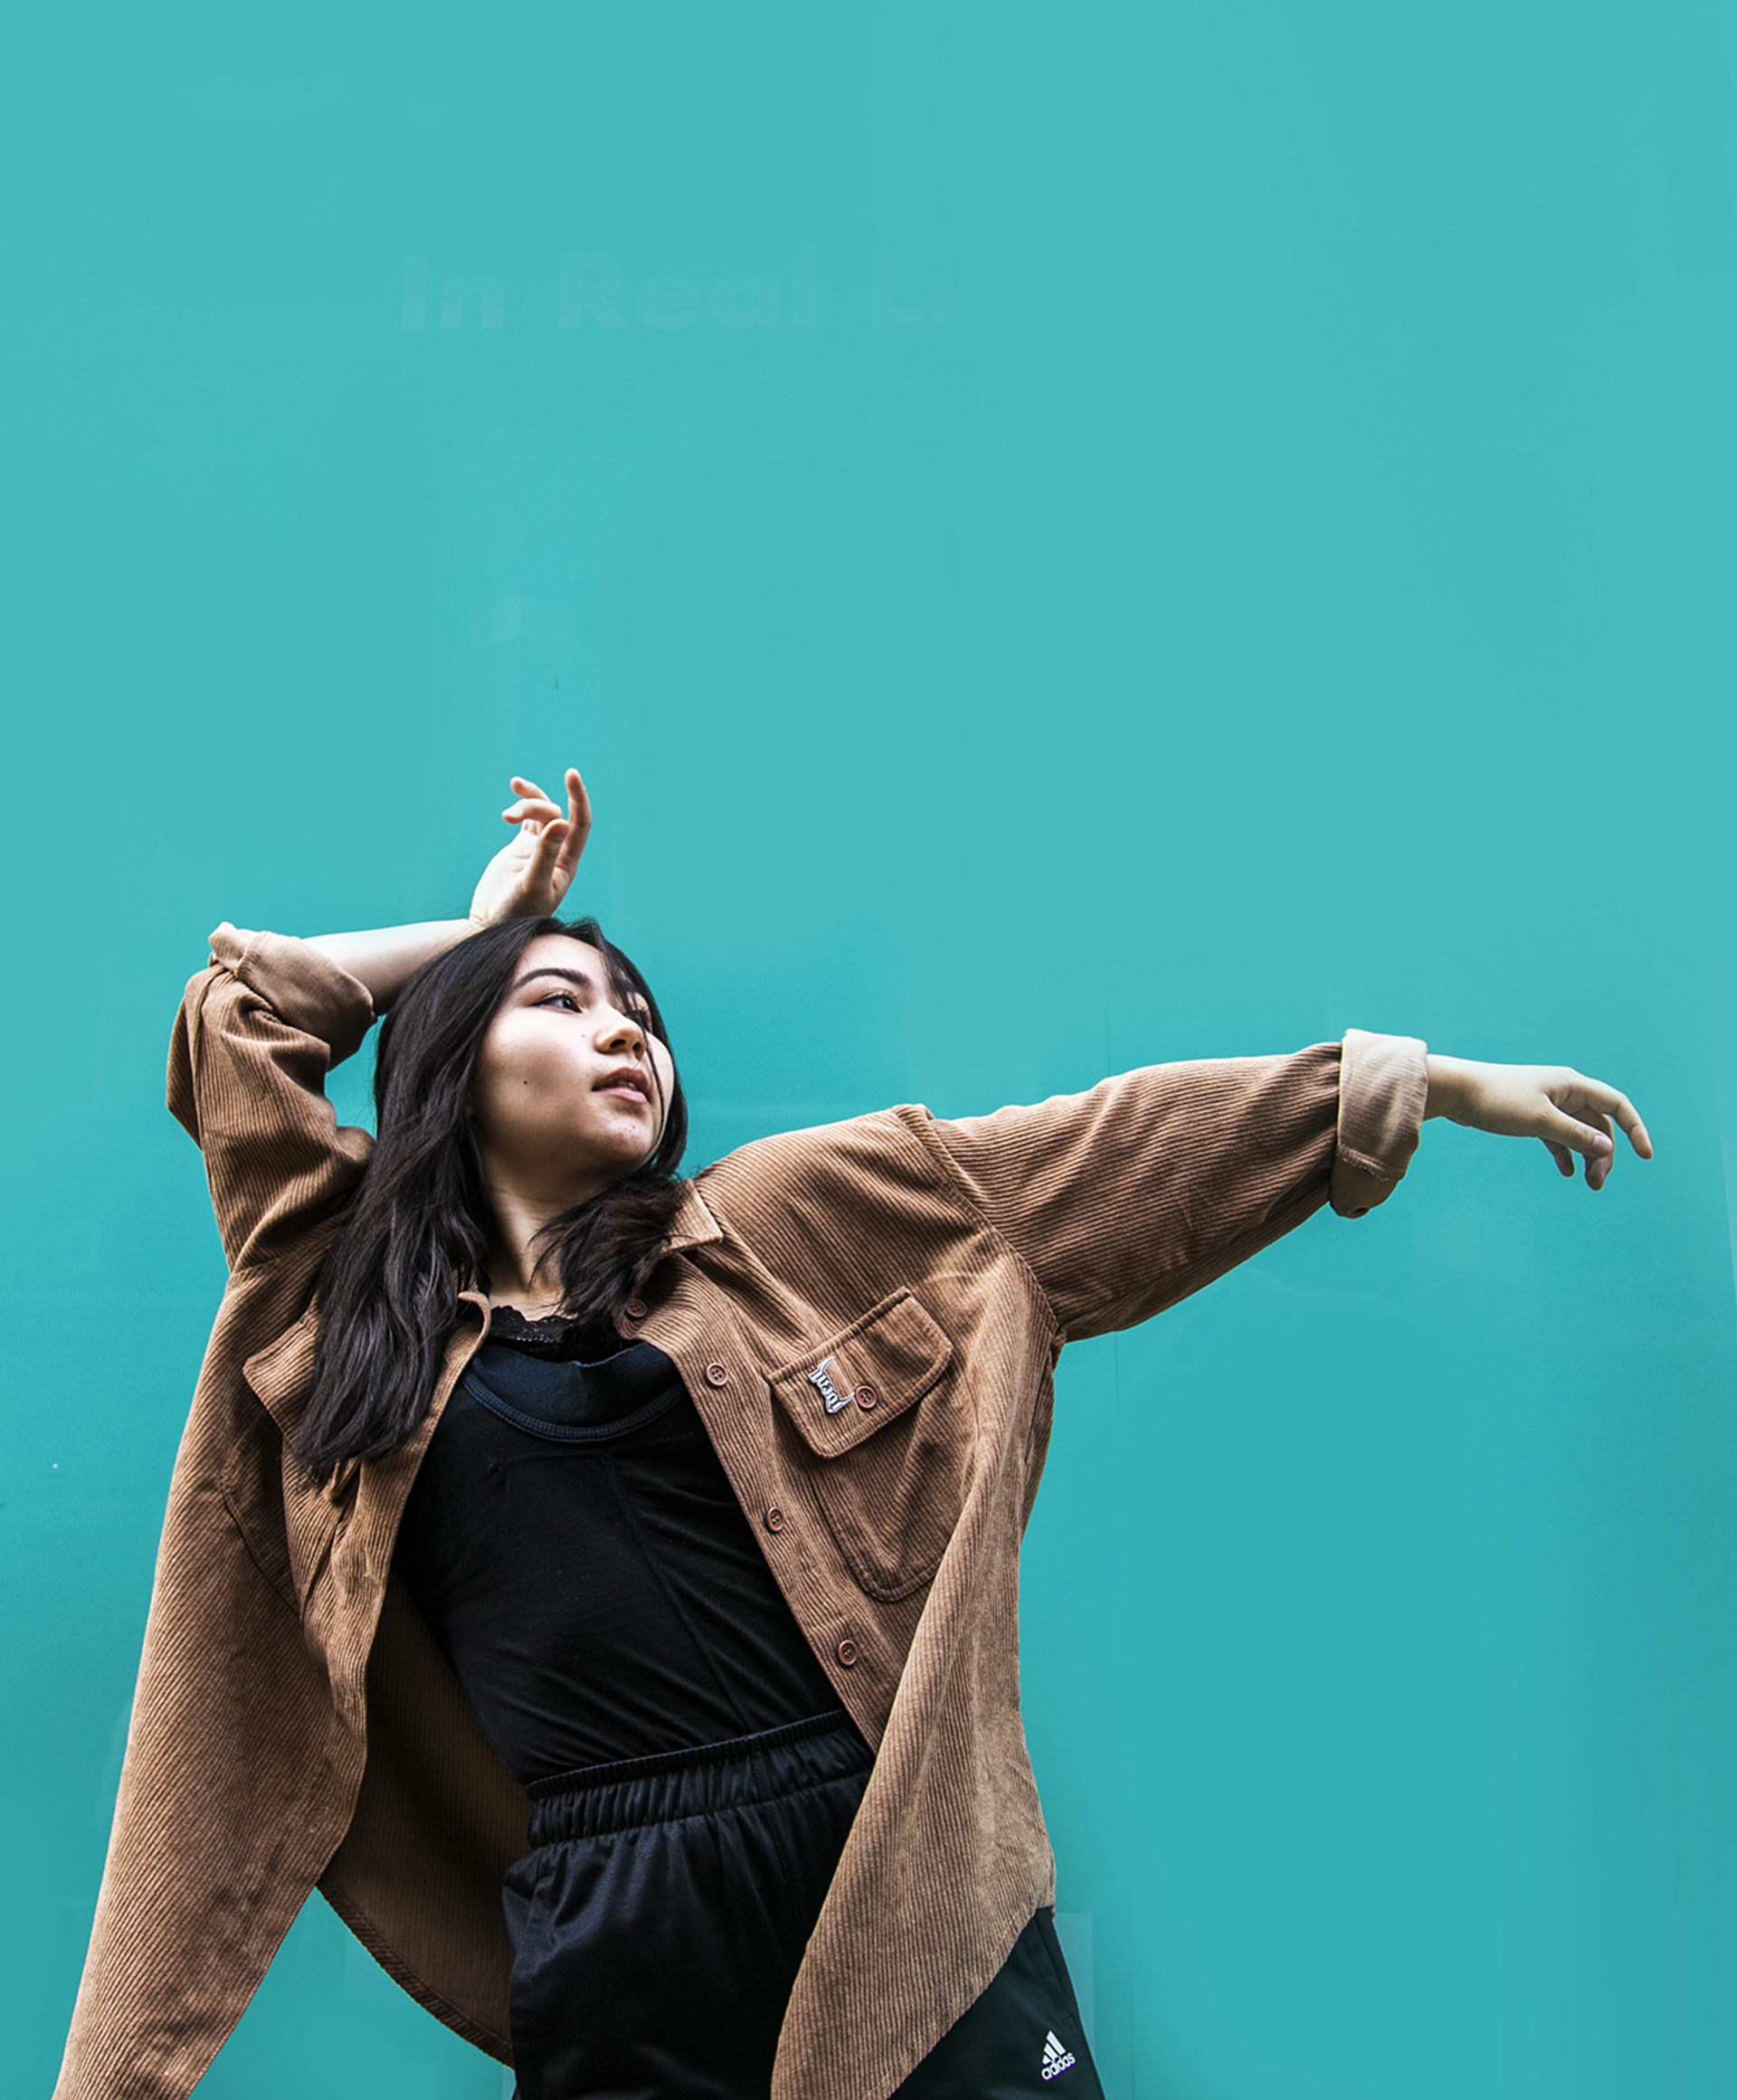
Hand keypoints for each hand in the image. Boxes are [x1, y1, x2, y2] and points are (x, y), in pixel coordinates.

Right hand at [467, 768, 591, 925]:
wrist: (491, 926)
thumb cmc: (515, 915)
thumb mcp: (531, 885)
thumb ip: (545, 855)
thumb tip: (561, 823)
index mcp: (566, 864)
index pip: (580, 824)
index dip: (578, 798)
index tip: (571, 774)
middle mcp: (557, 853)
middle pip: (555, 814)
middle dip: (535, 806)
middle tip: (509, 816)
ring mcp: (539, 849)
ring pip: (541, 813)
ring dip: (525, 805)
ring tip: (506, 816)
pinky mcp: (521, 848)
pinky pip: (528, 819)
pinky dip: (522, 804)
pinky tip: (513, 795)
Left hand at [1424, 1055, 1651, 1190]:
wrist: (1457, 1092)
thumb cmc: (1497, 1100)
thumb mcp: (1539, 1121)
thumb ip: (1574, 1135)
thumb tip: (1607, 1148)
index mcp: (1572, 1085)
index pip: (1616, 1105)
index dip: (1636, 1129)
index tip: (1646, 1156)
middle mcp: (1565, 1092)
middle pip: (1599, 1125)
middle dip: (1604, 1154)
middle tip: (1596, 1184)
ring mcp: (1549, 1104)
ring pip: (1580, 1133)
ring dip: (1586, 1157)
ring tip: (1587, 1183)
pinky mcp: (1532, 1116)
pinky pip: (1559, 1137)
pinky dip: (1565, 1153)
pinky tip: (1566, 1172)